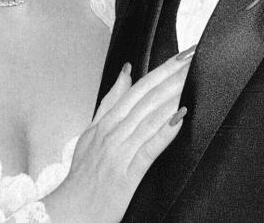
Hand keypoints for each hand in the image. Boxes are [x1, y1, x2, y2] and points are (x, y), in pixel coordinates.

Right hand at [44, 47, 193, 222]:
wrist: (70, 211)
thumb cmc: (82, 176)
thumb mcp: (91, 132)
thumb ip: (110, 102)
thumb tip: (126, 72)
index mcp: (107, 122)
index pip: (139, 88)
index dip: (162, 70)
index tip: (182, 56)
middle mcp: (113, 132)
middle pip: (147, 98)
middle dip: (172, 77)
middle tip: (194, 60)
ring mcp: (119, 152)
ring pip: (149, 118)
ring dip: (172, 97)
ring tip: (191, 81)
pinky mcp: (126, 174)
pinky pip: (148, 149)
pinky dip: (163, 133)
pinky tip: (179, 119)